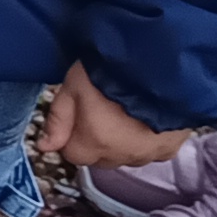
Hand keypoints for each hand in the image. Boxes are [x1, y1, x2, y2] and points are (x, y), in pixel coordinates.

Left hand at [38, 63, 183, 170]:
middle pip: (100, 157)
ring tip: (127, 110)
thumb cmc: (113, 68)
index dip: (72, 133)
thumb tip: (45, 146)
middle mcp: (123, 155)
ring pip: (126, 156)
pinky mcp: (171, 147)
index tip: (79, 113)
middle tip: (103, 108)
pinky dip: (148, 139)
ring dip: (123, 142)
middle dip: (96, 139)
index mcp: (96, 142)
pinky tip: (148, 117)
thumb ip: (58, 119)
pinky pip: (152, 152)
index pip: (73, 154)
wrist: (162, 59)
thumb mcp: (74, 85)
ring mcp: (150, 153)